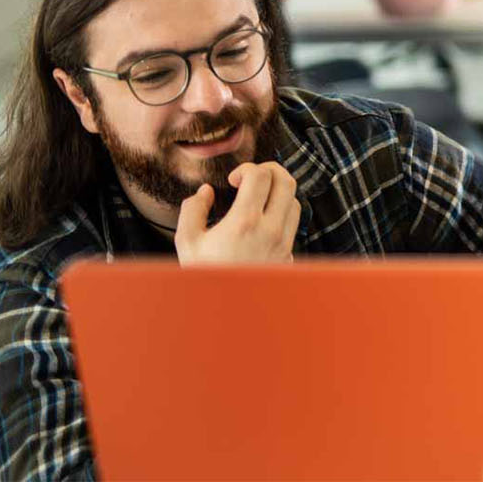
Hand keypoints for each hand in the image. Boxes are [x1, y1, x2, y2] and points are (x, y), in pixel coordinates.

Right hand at [175, 162, 299, 265]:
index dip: (247, 168)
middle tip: (251, 178)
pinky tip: (263, 219)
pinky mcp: (289, 254)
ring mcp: (285, 243)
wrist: (225, 314)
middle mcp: (272, 230)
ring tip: (256, 199)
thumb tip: (206, 192)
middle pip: (287, 181)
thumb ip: (193, 210)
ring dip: (278, 192)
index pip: (261, 175)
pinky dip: (283, 212)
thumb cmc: (205, 277)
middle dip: (269, 170)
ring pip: (295, 201)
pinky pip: (295, 224)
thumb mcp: (187, 243)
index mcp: (246, 222)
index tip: (233, 180)